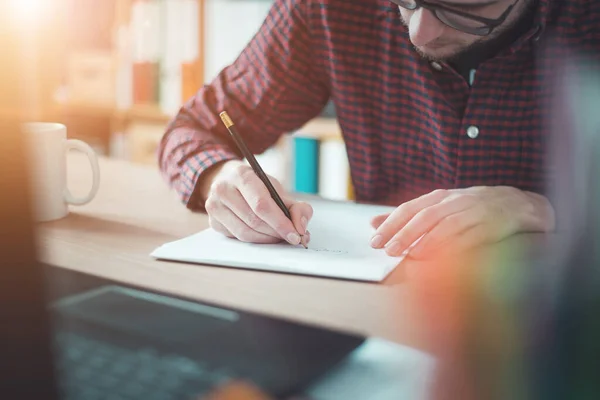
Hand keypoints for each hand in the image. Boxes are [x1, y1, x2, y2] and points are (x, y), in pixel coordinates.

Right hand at [202, 160, 311, 245]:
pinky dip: (255, 240)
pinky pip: (237, 238)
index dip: (281, 223)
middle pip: (254, 221)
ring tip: (280, 237)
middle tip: (292, 237)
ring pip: (245, 233)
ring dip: (267, 239)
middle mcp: (223, 189)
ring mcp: (214, 207)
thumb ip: (295, 206)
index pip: (262, 205)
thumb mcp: (276, 188)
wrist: (227, 179)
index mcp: (241, 175)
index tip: (296, 235)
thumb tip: (301, 227)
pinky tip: (265, 235)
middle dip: (277, 233)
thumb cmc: (255, 185)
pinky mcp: (213, 222)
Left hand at [370, 186, 554, 257]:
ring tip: (413, 255)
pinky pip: (473, 235)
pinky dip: (457, 246)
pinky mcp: (494, 224)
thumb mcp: (439, 207)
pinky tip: (445, 257)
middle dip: (405, 233)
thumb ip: (407, 216)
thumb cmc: (472, 208)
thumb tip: (374, 222)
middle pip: (426, 216)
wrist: (520, 205)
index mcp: (440, 197)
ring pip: (448, 224)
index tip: (375, 240)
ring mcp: (476, 210)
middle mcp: (456, 200)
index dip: (391, 224)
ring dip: (429, 240)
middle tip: (390, 250)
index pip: (410, 208)